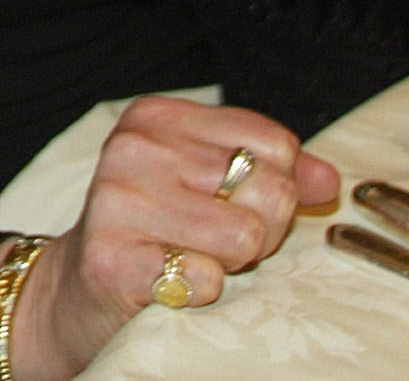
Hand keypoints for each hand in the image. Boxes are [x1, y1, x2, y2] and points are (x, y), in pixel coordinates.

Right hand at [9, 96, 336, 380]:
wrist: (79, 291)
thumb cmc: (156, 233)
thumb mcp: (211, 188)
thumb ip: (274, 175)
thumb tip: (329, 180)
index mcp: (158, 117)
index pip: (275, 144)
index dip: (275, 188)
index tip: (233, 206)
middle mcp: (135, 148)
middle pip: (268, 189)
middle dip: (258, 229)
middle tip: (213, 241)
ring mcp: (118, 201)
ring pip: (245, 235)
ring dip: (229, 263)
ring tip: (191, 259)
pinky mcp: (112, 259)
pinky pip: (205, 276)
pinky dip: (202, 290)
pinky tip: (171, 281)